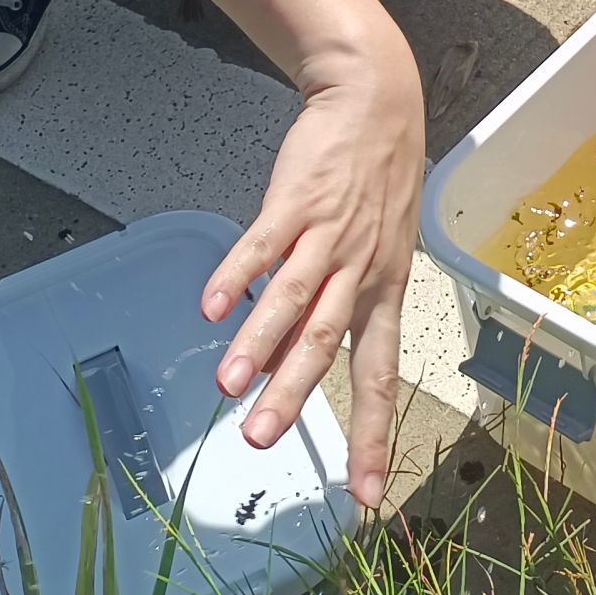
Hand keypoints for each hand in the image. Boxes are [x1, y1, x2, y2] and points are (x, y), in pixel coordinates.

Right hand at [199, 18, 424, 507]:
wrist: (376, 100)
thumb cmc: (373, 183)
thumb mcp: (370, 251)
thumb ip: (326, 309)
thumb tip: (279, 365)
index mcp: (383, 290)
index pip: (379, 374)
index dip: (371, 433)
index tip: (365, 494)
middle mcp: (360, 269)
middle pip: (326, 341)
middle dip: (293, 394)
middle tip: (261, 441)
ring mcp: (329, 232)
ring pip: (295, 297)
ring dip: (260, 342)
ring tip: (228, 386)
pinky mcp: (299, 198)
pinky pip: (266, 241)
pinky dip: (239, 272)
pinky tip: (212, 304)